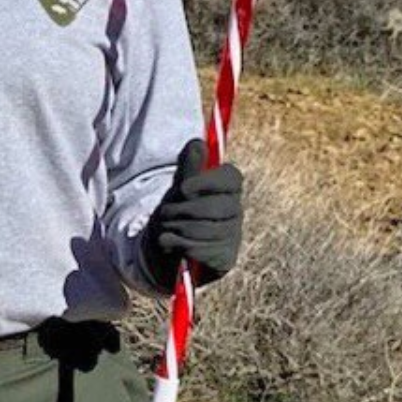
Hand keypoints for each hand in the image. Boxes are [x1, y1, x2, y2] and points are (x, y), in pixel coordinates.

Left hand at [143, 139, 243, 286]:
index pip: (232, 178)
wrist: (168, 250)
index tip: (183, 188)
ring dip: (176, 229)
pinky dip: (179, 247)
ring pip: (203, 229)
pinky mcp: (226, 259)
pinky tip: (174, 247)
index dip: (207, 182)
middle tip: (165, 212)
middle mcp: (236, 211)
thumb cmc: (177, 213)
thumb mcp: (179, 188)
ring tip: (166, 229)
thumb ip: (189, 166)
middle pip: (214, 206)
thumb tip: (198, 142)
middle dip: (182, 210)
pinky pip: (200, 250)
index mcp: (230, 189)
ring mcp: (233, 236)